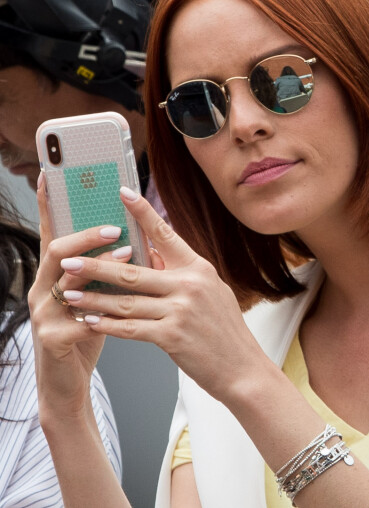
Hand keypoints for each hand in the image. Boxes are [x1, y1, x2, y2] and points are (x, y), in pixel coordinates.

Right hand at [30, 178, 134, 422]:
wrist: (68, 381)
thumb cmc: (87, 330)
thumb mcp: (98, 294)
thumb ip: (108, 270)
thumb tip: (136, 242)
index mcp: (57, 274)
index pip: (52, 232)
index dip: (49, 204)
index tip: (53, 175)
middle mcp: (44, 288)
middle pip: (57, 250)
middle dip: (85, 235)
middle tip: (114, 226)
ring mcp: (44, 313)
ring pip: (65, 281)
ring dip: (97, 266)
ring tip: (127, 255)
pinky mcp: (53, 340)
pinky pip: (76, 321)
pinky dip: (100, 312)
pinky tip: (119, 309)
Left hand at [59, 187, 265, 401]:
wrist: (242, 367)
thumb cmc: (225, 329)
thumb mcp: (211, 291)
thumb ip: (181, 273)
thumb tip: (150, 256)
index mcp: (198, 268)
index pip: (166, 234)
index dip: (143, 212)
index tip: (123, 193)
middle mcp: (189, 284)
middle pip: (133, 271)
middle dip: (96, 265)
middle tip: (69, 259)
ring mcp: (181, 310)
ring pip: (126, 301)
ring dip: (94, 298)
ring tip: (69, 292)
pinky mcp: (172, 336)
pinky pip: (131, 328)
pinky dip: (107, 325)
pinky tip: (89, 322)